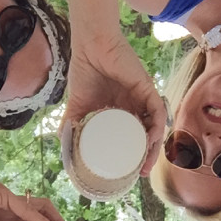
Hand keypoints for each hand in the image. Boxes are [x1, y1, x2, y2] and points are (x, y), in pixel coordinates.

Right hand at [61, 32, 166, 174]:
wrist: (90, 47)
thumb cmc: (84, 71)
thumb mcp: (77, 106)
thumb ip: (72, 124)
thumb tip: (64, 146)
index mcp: (121, 111)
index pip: (134, 137)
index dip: (135, 155)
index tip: (131, 172)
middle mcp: (134, 106)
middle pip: (147, 135)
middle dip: (147, 156)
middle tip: (141, 173)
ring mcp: (142, 98)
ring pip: (155, 126)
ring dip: (154, 146)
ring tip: (147, 163)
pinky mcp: (146, 88)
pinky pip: (157, 110)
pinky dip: (156, 126)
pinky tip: (151, 139)